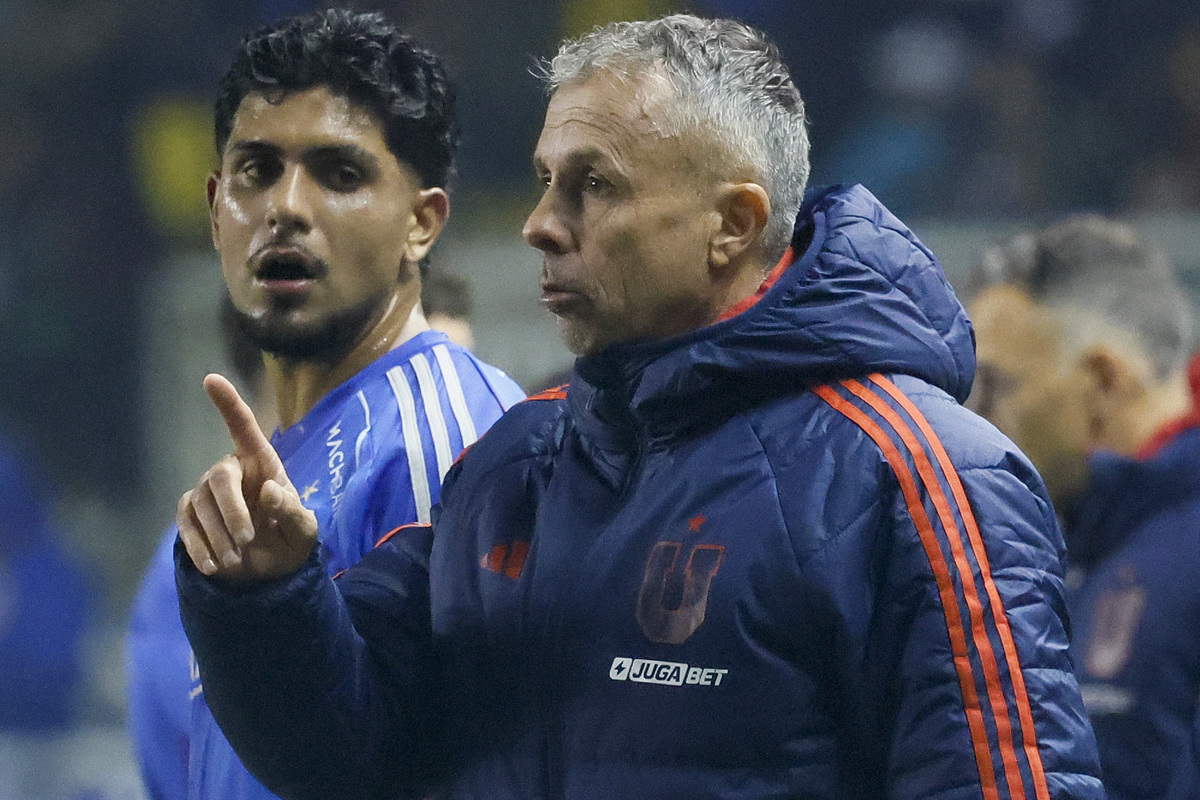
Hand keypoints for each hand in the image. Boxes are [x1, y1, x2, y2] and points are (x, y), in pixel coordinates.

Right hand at [177, 374, 317, 583]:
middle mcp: (231, 470)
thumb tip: (268, 489)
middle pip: (218, 478)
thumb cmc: (290, 538)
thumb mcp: (304, 531)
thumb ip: (292, 511)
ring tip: (237, 561)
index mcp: (263, 464)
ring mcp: (206, 491)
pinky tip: (214, 567)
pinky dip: (199, 547)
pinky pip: (186, 524)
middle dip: (232, 512)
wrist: (270, 570)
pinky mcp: (190, 514)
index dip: (228, 404)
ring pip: (201, 505)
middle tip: (246, 542)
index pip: (244, 429)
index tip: (211, 379)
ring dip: (219, 536)